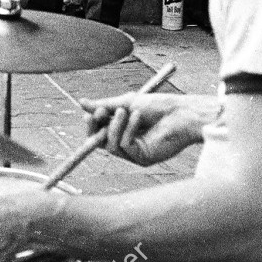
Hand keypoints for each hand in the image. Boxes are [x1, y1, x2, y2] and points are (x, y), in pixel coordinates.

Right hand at [78, 92, 203, 165]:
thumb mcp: (126, 103)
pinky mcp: (143, 159)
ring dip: (114, 126)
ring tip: (124, 111)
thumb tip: (80, 102)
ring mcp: (134, 153)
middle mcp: (126, 143)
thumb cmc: (158, 106)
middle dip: (94, 129)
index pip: (98, 131)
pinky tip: (138, 117)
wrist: (181, 113)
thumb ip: (104, 105)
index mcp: (122, 129)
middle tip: (95, 115)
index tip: (88, 112)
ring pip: (110, 145)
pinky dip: (128, 130)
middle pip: (99, 143)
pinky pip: (124, 146)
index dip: (91, 124)